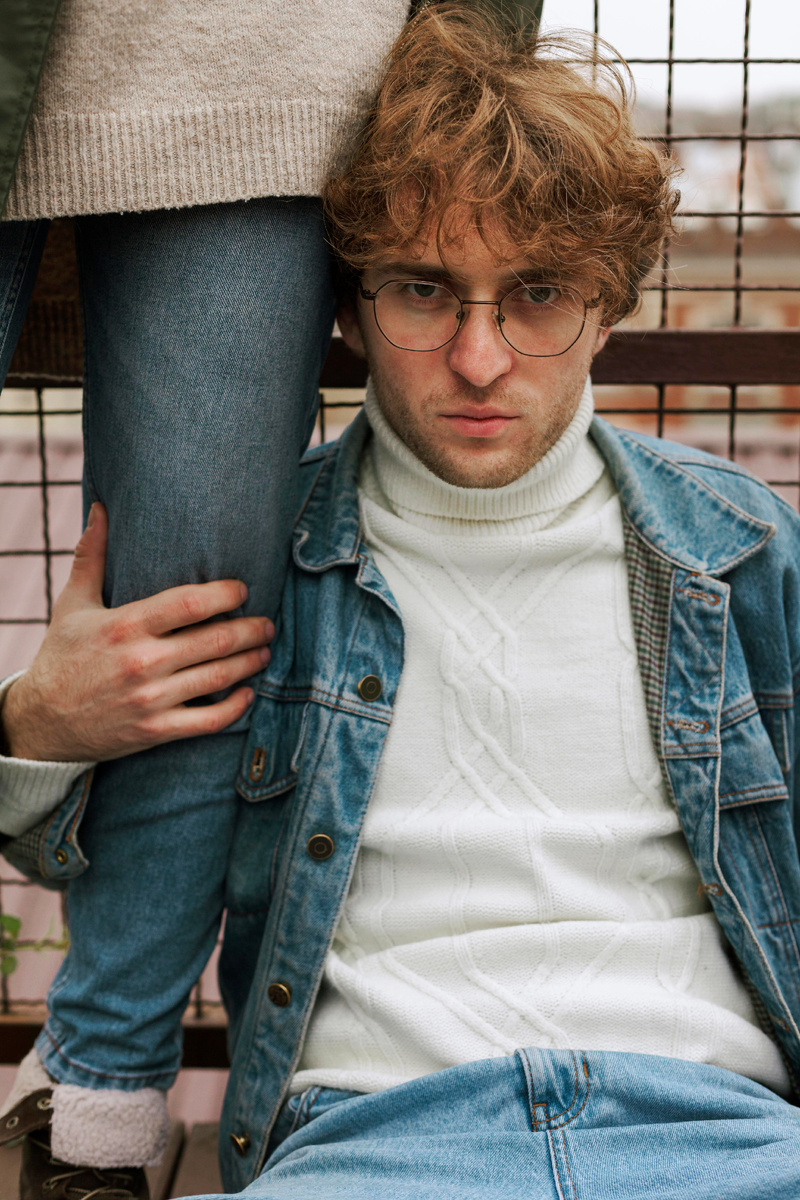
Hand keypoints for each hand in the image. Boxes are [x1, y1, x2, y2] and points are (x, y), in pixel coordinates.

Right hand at [2, 504, 272, 761]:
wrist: (42, 722)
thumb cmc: (62, 656)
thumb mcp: (73, 604)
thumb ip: (92, 555)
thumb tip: (101, 507)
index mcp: (125, 625)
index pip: (189, 603)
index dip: (224, 594)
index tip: (242, 590)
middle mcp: (141, 662)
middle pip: (215, 640)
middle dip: (251, 629)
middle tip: (267, 622)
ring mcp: (151, 699)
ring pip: (220, 678)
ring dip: (251, 662)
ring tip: (264, 649)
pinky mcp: (156, 731)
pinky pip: (210, 721)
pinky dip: (236, 707)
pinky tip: (248, 692)